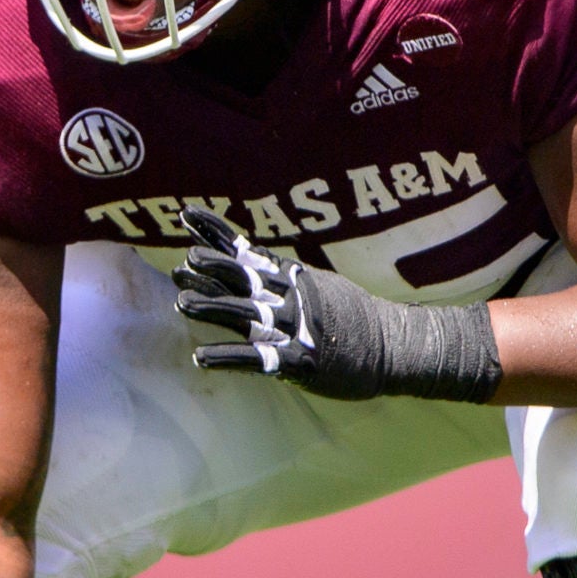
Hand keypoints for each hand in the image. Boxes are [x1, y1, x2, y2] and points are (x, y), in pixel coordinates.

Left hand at [170, 206, 498, 402]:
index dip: (215, 234)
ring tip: (182, 304)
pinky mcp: (299, 361)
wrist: (394, 346)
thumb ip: (283, 274)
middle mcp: (291, 297)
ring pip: (247, 314)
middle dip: (212, 269)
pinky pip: (257, 358)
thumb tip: (249, 257)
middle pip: (244, 278)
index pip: (246, 251)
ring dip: (213, 307)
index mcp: (294, 277)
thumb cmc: (353, 317)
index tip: (185, 216)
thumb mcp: (319, 284)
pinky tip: (200, 358)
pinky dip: (227, 357)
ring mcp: (295, 328)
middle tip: (184, 263)